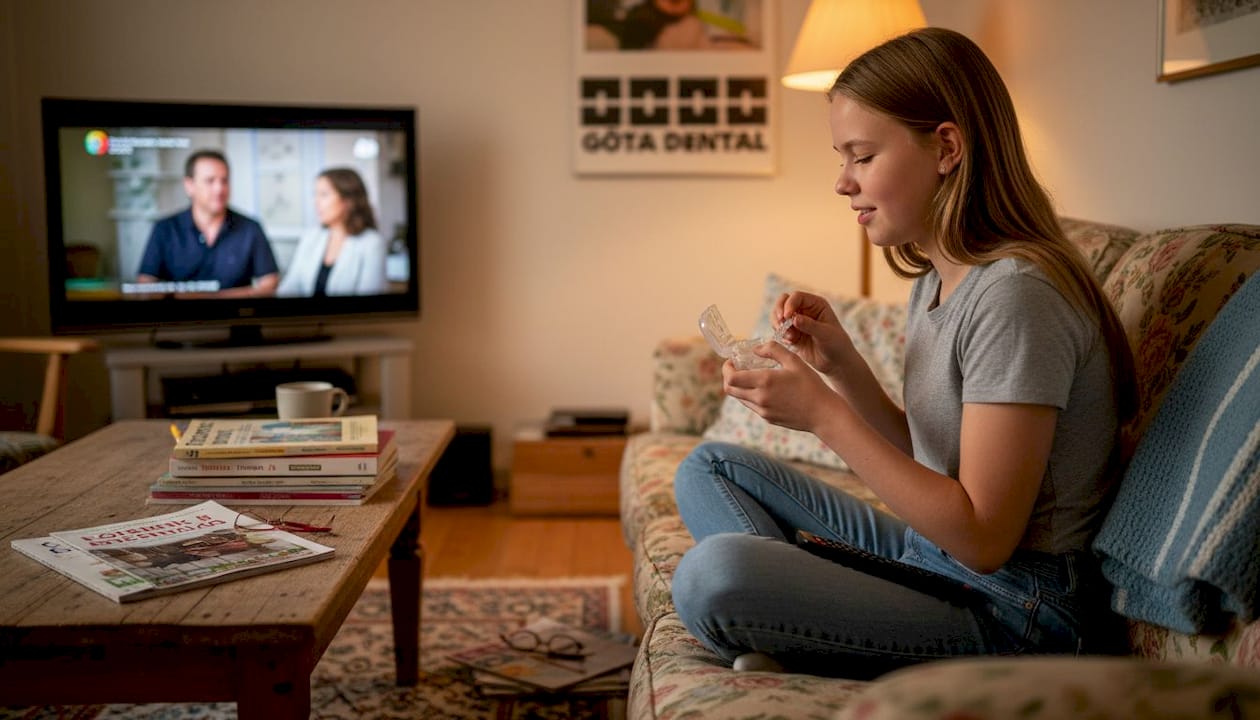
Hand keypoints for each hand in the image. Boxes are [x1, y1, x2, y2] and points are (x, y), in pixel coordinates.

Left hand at [722, 342, 838, 432]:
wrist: (823, 414)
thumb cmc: (811, 385)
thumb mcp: (794, 361)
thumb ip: (773, 349)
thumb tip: (756, 348)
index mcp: (764, 381)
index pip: (731, 378)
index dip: (726, 368)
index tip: (732, 361)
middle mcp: (760, 398)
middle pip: (730, 389)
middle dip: (728, 377)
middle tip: (736, 368)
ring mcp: (763, 411)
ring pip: (740, 398)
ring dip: (740, 387)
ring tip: (751, 377)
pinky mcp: (768, 418)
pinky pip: (752, 406)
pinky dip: (751, 396)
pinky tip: (764, 388)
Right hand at [771, 292, 855, 376]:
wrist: (836, 362)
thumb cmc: (837, 345)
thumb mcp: (825, 334)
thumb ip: (810, 325)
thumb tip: (794, 318)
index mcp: (816, 304)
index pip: (797, 297)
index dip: (789, 304)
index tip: (786, 317)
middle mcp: (805, 310)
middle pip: (783, 301)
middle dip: (779, 311)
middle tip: (780, 323)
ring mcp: (797, 321)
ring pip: (778, 315)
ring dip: (778, 324)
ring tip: (789, 337)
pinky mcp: (792, 333)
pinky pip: (779, 329)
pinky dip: (781, 335)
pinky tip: (791, 343)